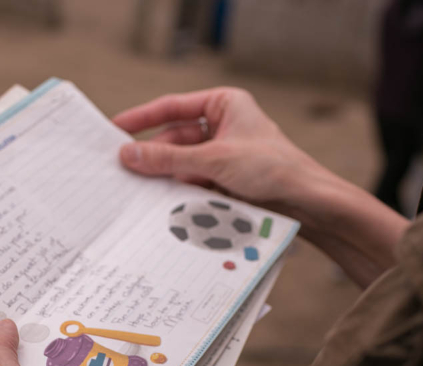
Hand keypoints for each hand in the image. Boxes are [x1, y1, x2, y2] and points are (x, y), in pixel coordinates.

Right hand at [113, 87, 331, 205]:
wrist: (308, 205)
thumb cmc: (273, 169)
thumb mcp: (214, 160)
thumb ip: (168, 159)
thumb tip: (127, 155)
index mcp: (224, 104)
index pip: (173, 107)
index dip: (142, 119)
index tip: (114, 129)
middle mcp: (223, 126)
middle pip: (175, 139)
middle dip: (153, 155)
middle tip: (122, 169)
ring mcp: (224, 155)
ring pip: (183, 163)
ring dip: (165, 176)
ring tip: (138, 189)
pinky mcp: (227, 180)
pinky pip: (194, 182)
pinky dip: (179, 191)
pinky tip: (162, 201)